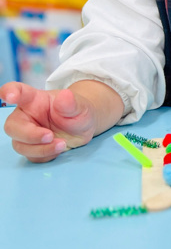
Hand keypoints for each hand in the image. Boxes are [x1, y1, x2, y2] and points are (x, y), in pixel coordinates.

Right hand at [0, 80, 121, 162]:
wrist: (83, 128)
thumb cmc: (77, 112)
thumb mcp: (80, 106)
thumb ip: (71, 103)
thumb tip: (65, 95)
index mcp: (34, 99)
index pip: (18, 91)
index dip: (10, 92)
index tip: (9, 96)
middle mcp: (26, 116)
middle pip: (12, 127)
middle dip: (29, 135)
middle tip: (50, 136)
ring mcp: (27, 133)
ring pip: (20, 145)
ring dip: (40, 149)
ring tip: (62, 144)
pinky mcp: (32, 148)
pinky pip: (32, 156)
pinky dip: (45, 155)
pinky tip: (59, 149)